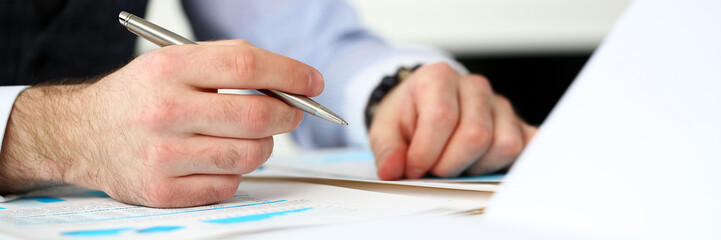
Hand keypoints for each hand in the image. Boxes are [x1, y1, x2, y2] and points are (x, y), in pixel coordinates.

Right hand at [0, 40, 322, 206]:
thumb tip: (291, 84)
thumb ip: (229, 66)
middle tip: (293, 112)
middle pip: (257, 116)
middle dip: (289, 114)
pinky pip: (229, 184)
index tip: (313, 82)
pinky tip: (218, 159)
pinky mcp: (162, 191)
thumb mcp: (173, 63)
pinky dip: (236, 172)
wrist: (82, 134)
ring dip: (264, 145)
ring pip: (251, 154)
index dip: (290, 73)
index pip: (246, 65)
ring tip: (250, 136)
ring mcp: (163, 155)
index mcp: (169, 69)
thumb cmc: (140, 97)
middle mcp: (164, 111)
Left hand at [369, 62, 536, 179]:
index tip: (413, 168)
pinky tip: (486, 166)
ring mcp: (500, 106)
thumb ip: (387, 149)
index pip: (442, 117)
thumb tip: (391, 169)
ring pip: (505, 145)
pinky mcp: (518, 125)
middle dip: (450, 164)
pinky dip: (512, 162)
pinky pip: (528, 146)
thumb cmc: (408, 115)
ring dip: (477, 167)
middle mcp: (475, 87)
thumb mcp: (385, 128)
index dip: (426, 152)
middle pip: (476, 135)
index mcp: (439, 78)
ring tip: (456, 164)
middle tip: (434, 169)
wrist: (423, 104)